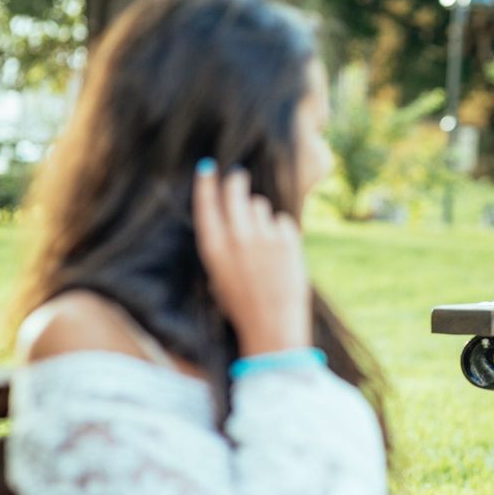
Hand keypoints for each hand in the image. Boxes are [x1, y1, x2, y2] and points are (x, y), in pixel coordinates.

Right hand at [192, 160, 311, 356]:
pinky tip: (280, 253)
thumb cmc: (243, 306)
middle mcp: (237, 237)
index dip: (206, 183)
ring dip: (260, 215)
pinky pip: (282, 221)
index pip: (206, 204)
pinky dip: (281, 231)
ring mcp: (264, 236)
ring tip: (262, 242)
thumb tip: (230, 215)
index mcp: (213, 248)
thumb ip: (223, 245)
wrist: (273, 326)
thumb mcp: (218, 277)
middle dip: (237, 182)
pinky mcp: (287, 239)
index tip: (208, 168)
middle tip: (240, 177)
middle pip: (235, 192)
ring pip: (260, 206)